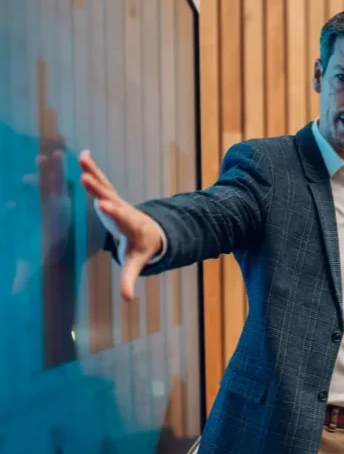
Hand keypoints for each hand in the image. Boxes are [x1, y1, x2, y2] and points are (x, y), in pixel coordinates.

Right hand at [79, 150, 162, 300]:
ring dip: (94, 174)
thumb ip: (130, 278)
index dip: (113, 212)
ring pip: (105, 187)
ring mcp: (118, 201)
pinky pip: (101, 181)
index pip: (122, 218)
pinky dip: (92, 168)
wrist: (150, 231)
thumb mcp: (137, 262)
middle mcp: (125, 210)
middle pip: (112, 199)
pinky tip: (83, 154)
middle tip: (88, 180)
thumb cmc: (141, 247)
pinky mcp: (111, 195)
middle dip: (101, 190)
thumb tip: (128, 299)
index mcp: (131, 226)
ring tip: (83, 161)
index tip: (104, 205)